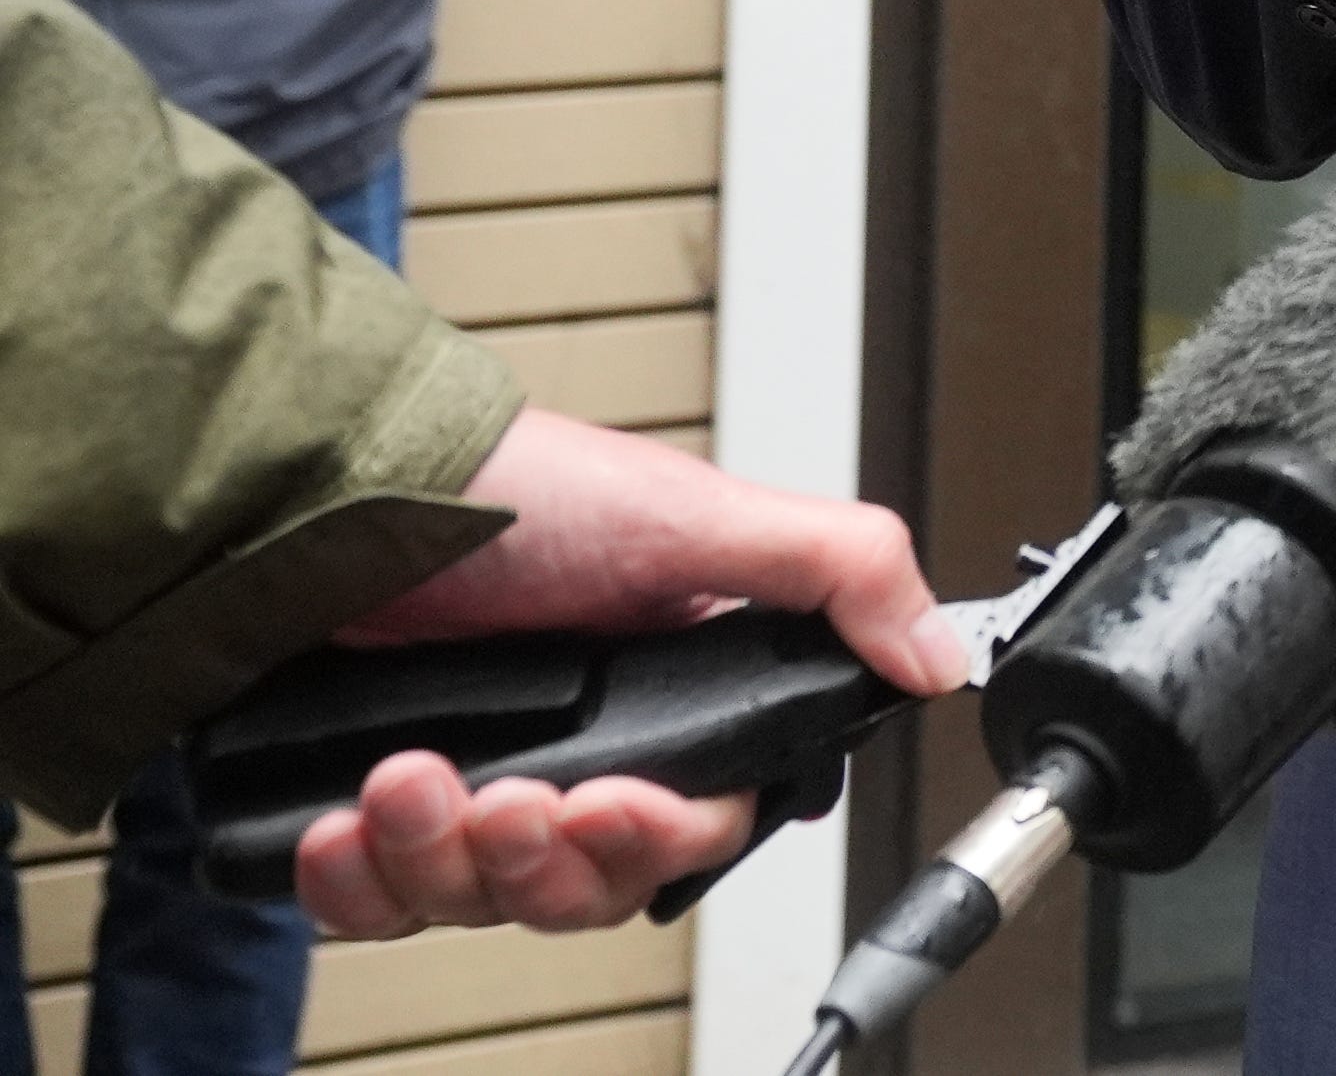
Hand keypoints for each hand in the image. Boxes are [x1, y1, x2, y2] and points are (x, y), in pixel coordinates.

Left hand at [296, 410, 963, 938]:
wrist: (336, 491)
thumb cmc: (514, 491)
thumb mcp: (699, 515)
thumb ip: (839, 575)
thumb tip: (941, 649)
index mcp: (672, 699)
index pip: (698, 823)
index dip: (659, 835)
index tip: (616, 803)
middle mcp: (578, 753)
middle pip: (589, 886)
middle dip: (544, 855)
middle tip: (511, 796)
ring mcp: (474, 787)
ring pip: (480, 901)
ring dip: (440, 854)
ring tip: (409, 778)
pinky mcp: (377, 814)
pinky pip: (375, 902)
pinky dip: (355, 876)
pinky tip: (345, 819)